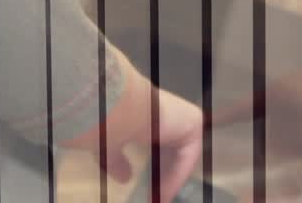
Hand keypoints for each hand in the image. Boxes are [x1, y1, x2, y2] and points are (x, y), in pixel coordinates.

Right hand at [72, 59, 203, 202]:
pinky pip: (187, 155)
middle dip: (162, 178)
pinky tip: (165, 193)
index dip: (154, 171)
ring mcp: (181, 115)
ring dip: (170, 180)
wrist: (119, 106)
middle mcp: (166, 112)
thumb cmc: (109, 120)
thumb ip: (117, 161)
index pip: (157, 146)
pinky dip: (178, 175)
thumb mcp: (109, 146)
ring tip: (159, 199)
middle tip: (154, 198)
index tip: (147, 192)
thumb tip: (125, 178)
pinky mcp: (192, 120)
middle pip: (170, 153)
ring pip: (180, 155)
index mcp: (147, 113)